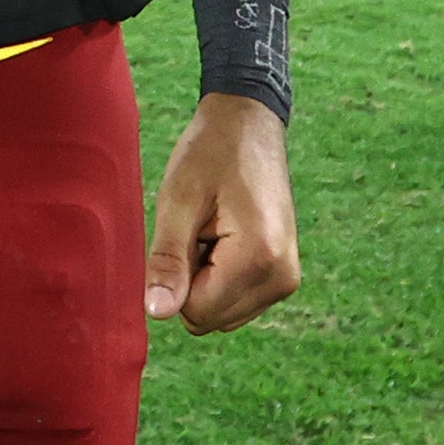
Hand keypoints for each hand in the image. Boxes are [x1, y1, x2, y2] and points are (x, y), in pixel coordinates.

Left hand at [145, 93, 299, 332]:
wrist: (249, 126)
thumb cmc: (209, 156)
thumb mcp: (177, 202)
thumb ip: (168, 261)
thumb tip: (157, 313)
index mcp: (259, 260)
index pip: (196, 312)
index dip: (173, 280)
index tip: (184, 234)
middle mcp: (282, 279)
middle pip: (209, 318)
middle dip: (190, 282)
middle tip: (197, 230)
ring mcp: (287, 280)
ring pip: (221, 313)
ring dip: (203, 279)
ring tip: (211, 231)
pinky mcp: (283, 277)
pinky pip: (235, 300)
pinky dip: (219, 276)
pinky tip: (222, 237)